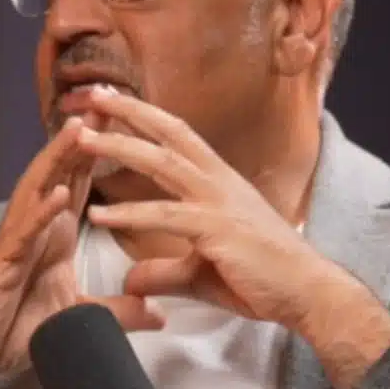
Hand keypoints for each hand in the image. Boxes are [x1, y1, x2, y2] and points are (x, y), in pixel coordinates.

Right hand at [0, 114, 163, 388]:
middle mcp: (36, 226)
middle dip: (85, 135)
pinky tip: (58, 194)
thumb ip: (119, 313)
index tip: (130, 119)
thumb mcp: (77, 318)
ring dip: (59, 158)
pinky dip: (40, 212)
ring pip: (39, 188)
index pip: (83, 181)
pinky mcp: (1, 261)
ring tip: (82, 128)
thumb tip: (158, 313)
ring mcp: (17, 239)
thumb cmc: (11, 329)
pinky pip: (22, 232)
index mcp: (55, 232)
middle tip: (110, 98)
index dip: (103, 150)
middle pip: (63, 170)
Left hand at [73, 89, 337, 329]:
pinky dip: (130, 214)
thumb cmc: (263, 278)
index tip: (115, 101)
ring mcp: (219, 203)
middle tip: (92, 95)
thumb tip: (132, 280)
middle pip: (168, 135)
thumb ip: (164, 272)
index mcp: (220, 182)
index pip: (178, 138)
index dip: (146, 117)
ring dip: (119, 147)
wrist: (308, 293)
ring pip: (162, 163)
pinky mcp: (218, 230)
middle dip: (129, 112)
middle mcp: (219, 183)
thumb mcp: (201, 273)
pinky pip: (166, 215)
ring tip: (81, 139)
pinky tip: (98, 216)